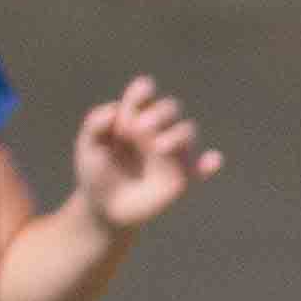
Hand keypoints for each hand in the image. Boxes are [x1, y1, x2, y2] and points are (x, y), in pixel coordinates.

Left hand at [69, 79, 224, 234]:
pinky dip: (210, 163)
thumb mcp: (87, 147)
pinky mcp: (182, 176)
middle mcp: (157, 130)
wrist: (104, 209)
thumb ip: (95, 124)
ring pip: (187, 130)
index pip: (144, 93)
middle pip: (170, 107)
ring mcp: (171, 152)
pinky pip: (203, 168)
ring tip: (157, 148)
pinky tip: (212, 160)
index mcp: (133, 117)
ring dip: (176, 134)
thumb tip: (114, 110)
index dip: (141, 92)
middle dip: (158, 113)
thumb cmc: (96, 173)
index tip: (127, 109)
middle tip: (137, 130)